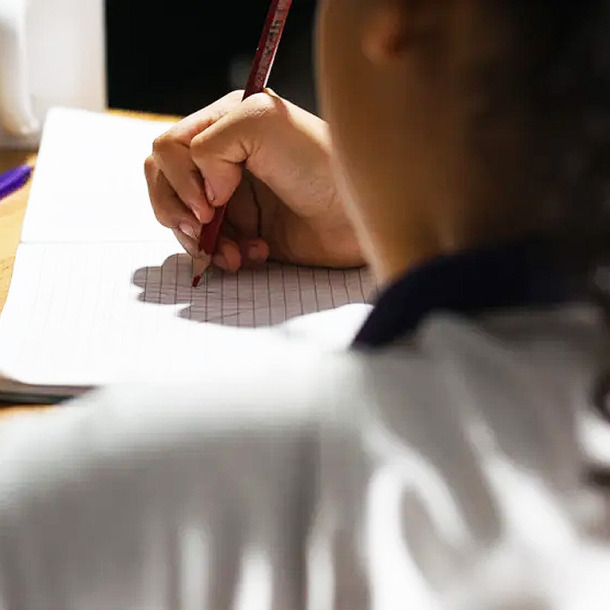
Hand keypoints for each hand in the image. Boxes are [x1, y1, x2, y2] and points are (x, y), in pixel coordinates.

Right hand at [145, 90, 363, 270]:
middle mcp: (224, 159)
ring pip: (184, 221)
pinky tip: (256, 254)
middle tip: (204, 232)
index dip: (180, 180)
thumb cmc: (319, 164)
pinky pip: (212, 247)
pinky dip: (225, 255)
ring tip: (236, 254)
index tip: (211, 204)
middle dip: (178, 213)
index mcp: (223, 124)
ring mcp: (233, 197)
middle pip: (164, 185)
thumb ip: (210, 144)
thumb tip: (206, 194)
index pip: (168, 149)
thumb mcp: (262, 123)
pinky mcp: (245, 231)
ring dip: (203, 242)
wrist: (358, 215)